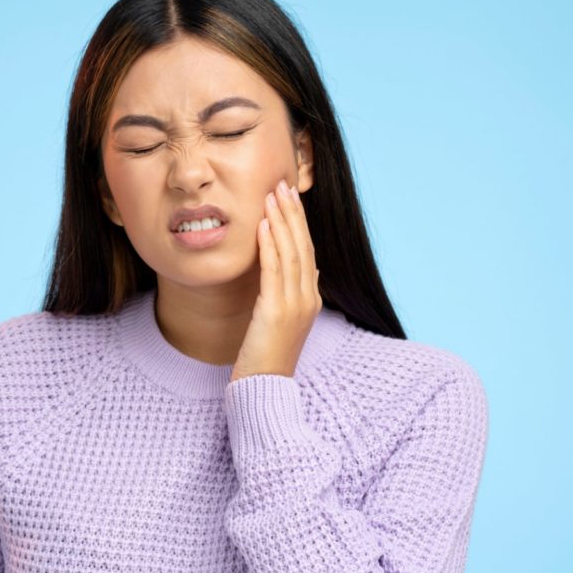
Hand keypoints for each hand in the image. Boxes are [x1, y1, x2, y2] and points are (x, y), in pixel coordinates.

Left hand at [230, 178, 321, 382]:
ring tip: (271, 196)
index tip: (289, 198)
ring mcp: (296, 305)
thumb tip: (310, 270)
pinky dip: (269, 244)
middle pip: (303, 246)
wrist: (265, 387)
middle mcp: (308, 298)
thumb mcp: (286, 321)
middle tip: (281, 185)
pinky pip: (274, 270)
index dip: (298, 223)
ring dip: (280, 221)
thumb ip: (297, 294)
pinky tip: (261, 224)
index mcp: (311, 299)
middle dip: (292, 213)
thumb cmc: (268, 356)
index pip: (308, 251)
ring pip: (291, 253)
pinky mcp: (277, 311)